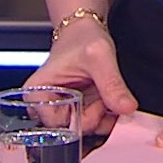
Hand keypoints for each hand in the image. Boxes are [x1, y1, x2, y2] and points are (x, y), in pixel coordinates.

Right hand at [27, 18, 136, 135]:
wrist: (85, 30)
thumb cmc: (82, 37)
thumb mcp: (99, 56)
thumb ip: (112, 83)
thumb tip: (126, 108)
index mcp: (36, 94)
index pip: (57, 126)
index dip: (81, 117)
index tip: (93, 100)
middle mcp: (44, 106)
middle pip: (71, 132)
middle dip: (94, 116)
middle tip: (101, 95)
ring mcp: (61, 110)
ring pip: (84, 130)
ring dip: (101, 117)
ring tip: (103, 93)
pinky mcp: (75, 110)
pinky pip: (92, 125)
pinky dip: (105, 116)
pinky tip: (106, 99)